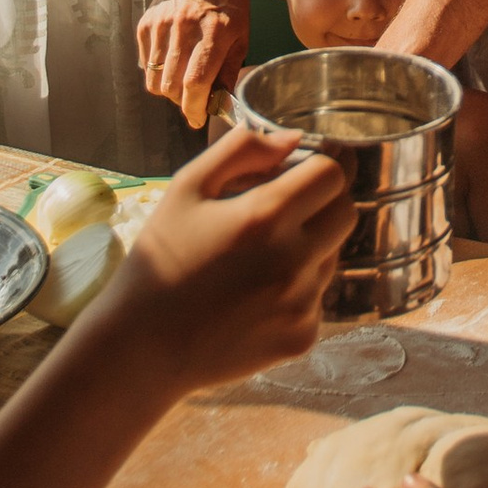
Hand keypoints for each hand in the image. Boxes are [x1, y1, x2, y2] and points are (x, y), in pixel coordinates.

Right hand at [91, 128, 349, 390]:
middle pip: (344, 212)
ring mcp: (303, 303)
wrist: (143, 348)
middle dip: (322, 202)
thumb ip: (240, 152)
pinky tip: (254, 297)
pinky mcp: (303, 337)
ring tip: (257, 259)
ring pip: (331, 255)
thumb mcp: (186, 189)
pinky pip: (317, 298)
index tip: (305, 169)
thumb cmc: (160, 260)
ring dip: (308, 246)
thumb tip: (291, 139)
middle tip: (283, 210)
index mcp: (265, 216)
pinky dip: (297, 290)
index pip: (332, 174)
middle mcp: (294, 260)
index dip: (322, 165)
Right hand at [136, 0, 248, 125]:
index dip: (194, 108)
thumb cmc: (229, 3)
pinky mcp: (145, 23)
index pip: (195, 82)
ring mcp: (160, 24)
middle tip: (194, 98)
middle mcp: (183, 27)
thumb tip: (218, 107)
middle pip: (172, 86)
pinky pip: (146, 65)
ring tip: (183, 79)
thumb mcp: (241, 36)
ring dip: (169, 90)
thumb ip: (228, 72)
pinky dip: (158, 71)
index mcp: (214, 31)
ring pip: (155, 80)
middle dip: (183, 102)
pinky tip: (173, 59)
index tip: (198, 118)